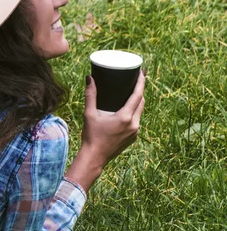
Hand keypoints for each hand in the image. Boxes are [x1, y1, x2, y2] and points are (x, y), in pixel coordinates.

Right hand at [65, 71, 145, 191]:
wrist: (95, 157)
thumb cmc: (91, 136)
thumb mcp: (89, 114)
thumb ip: (91, 95)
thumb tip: (89, 78)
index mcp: (125, 117)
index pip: (138, 95)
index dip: (141, 82)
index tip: (142, 72)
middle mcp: (134, 124)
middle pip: (141, 102)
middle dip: (140, 90)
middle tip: (135, 79)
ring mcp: (135, 132)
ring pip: (139, 112)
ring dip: (137, 102)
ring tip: (130, 93)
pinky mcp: (133, 137)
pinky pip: (136, 120)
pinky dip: (133, 113)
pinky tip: (126, 110)